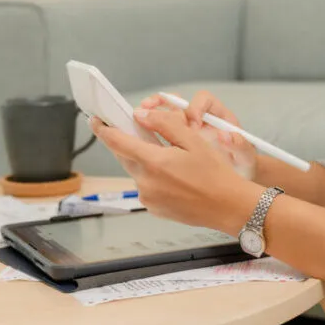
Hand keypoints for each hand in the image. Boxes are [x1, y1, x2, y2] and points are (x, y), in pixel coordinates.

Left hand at [89, 108, 262, 232]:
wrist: (228, 207)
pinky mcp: (154, 208)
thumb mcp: (193, 140)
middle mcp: (145, 182)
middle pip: (124, 156)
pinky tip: (173, 175)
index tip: (95, 120)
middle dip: (126, 143)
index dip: (103, 129)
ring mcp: (148, 198)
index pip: (117, 142)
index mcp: (153, 162)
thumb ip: (164, 124)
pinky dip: (152, 177)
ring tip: (167, 157)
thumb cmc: (215, 173)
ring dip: (143, 160)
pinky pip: (146, 186)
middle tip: (134, 131)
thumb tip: (140, 115)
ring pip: (136, 171)